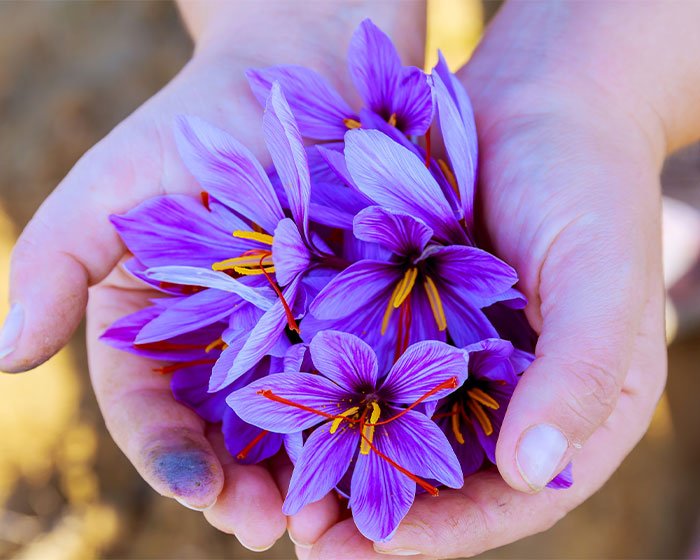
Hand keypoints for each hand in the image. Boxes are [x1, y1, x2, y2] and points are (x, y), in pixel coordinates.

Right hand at [0, 2, 425, 551]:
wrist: (302, 68)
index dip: (169, 453)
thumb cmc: (203, 118)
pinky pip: (361, 374)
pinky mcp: (360, 311)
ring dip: (306, 476)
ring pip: (294, 422)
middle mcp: (228, 339)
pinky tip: (381, 453)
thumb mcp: (116, 181)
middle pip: (225, 432)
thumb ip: (59, 263)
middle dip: (241, 487)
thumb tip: (5, 357)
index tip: (197, 487)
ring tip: (325, 519)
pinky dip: (366, 419)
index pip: (151, 405)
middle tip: (268, 526)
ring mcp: (298, 330)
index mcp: (161, 322)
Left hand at [302, 3, 693, 557]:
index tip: (374, 548)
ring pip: (395, 429)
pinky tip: (281, 411)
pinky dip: (330, 394)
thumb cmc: (587, 186)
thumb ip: (579, 375)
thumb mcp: (602, 278)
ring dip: (341, 463)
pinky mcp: (409, 311)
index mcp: (573, 405)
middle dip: (378, 510)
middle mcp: (508, 390)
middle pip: (444, 475)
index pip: (513, 497)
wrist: (537, 99)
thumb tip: (530, 474)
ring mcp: (454, 352)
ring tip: (283, 494)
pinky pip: (367, 364)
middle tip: (308, 536)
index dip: (446, 532)